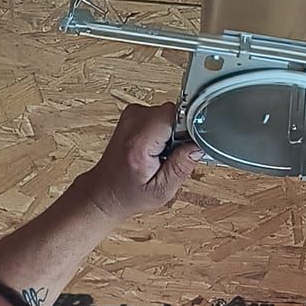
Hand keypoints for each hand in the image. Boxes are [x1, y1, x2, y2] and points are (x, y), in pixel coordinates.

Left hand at [80, 103, 202, 221]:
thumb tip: (198, 145)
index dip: (186, 130)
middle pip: (173, 113)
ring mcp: (131, 114)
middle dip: (179, 134)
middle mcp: (132, 122)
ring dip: (171, 133)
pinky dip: (163, 130)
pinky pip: (161, 115)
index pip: (174, 115)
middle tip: (169, 156)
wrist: (106, 189)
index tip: (184, 148)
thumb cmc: (129, 193)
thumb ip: (182, 166)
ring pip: (169, 114)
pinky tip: (155, 147)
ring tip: (160, 153)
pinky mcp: (133, 113)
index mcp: (139, 142)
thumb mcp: (162, 190)